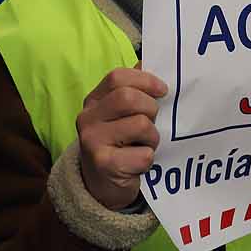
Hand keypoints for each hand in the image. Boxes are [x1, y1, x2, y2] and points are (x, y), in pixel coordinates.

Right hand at [76, 66, 168, 209]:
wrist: (101, 187)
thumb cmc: (120, 144)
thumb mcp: (122, 115)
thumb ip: (136, 91)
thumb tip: (158, 64)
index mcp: (94, 100)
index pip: (117, 77)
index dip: (145, 80)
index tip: (163, 91)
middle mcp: (88, 118)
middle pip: (128, 98)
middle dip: (151, 109)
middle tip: (154, 122)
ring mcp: (92, 141)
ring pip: (140, 125)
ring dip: (153, 137)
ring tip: (146, 145)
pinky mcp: (104, 164)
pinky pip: (143, 154)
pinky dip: (148, 160)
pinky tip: (138, 164)